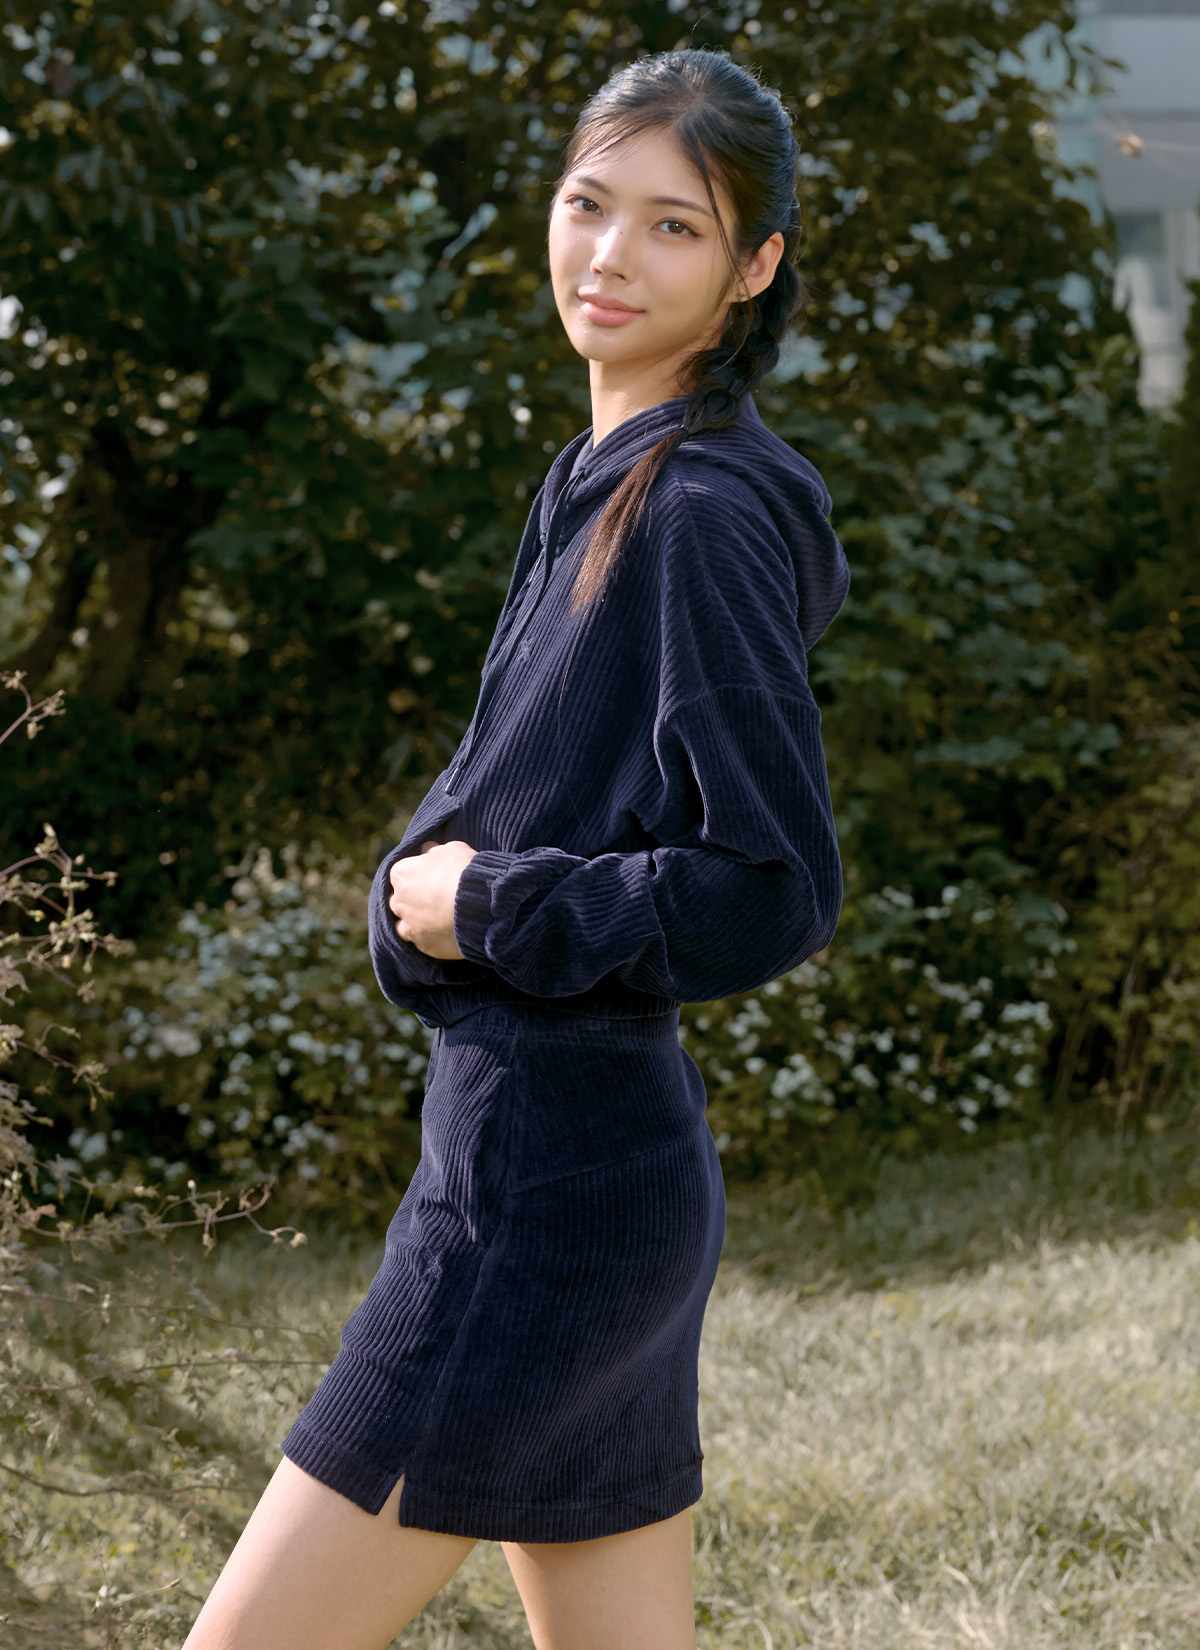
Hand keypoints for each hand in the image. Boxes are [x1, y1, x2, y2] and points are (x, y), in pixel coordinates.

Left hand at [388, 839, 477, 959]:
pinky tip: (446, 933)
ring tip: (439, 920)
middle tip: (437, 899)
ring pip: (405, 926)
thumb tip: (427, 850)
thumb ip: (434, 851)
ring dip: (417, 922)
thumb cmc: (464, 871)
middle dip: (414, 900)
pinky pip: (423, 943)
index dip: (418, 875)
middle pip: (400, 901)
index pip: (402, 874)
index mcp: (401, 874)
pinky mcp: (424, 946)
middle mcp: (398, 901)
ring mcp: (409, 926)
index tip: (433, 878)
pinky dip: (431, 939)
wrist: (481, 904)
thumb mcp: (452, 849)